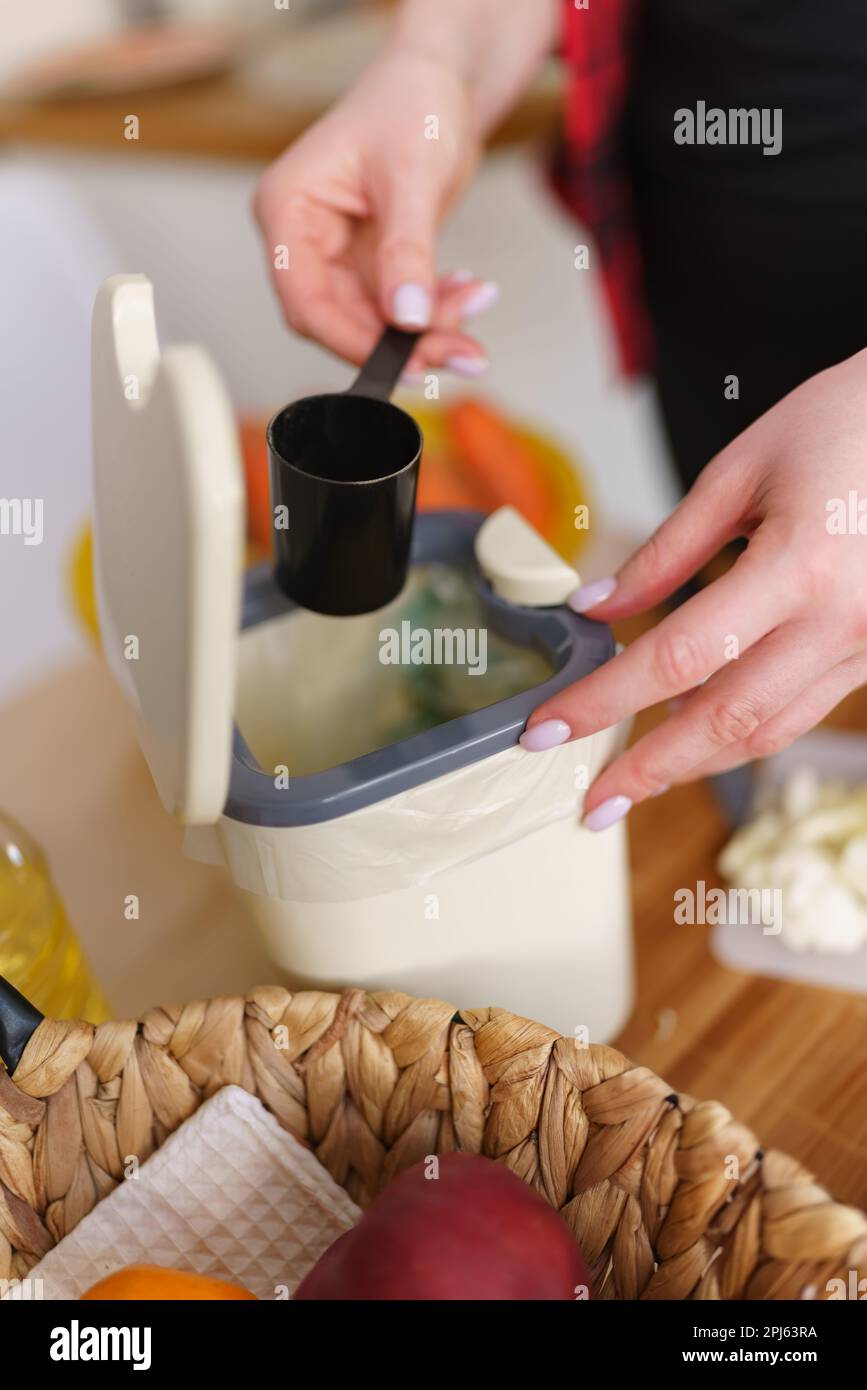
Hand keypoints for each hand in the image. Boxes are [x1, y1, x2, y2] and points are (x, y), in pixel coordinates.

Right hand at [252, 50, 492, 377]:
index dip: (352, 340)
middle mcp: (304, 238)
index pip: (305, 300)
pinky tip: (468, 292)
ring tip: (476, 307)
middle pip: (341, 320)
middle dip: (404, 341)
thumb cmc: (412, 101)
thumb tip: (408, 317)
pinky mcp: (371, 262)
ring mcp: (337, 253)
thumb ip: (408, 251)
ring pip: (376, 320)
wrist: (442, 82)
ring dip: (430, 327)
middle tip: (460, 352)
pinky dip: (436, 308)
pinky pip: (400, 306)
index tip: (406, 362)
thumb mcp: (412, 176)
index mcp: (288, 209)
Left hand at [522, 350, 866, 829]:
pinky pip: (800, 712)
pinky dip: (742, 731)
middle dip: (649, 769)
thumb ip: (665, 550)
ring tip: (632, 780)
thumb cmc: (844, 424)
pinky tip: (694, 733)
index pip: (677, 656)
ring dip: (695, 764)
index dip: (604, 700)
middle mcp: (841, 621)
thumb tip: (595, 609)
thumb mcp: (741, 470)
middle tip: (589, 800)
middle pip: (726, 720)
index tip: (546, 729)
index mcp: (801, 565)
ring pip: (769, 731)